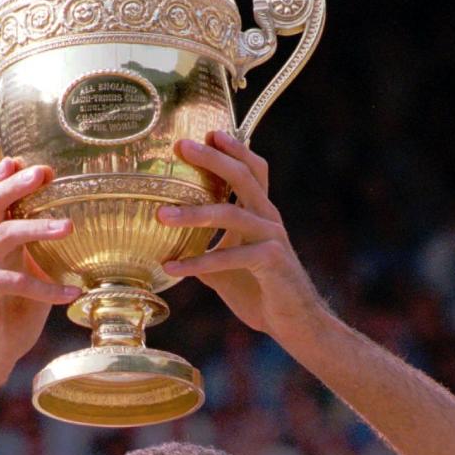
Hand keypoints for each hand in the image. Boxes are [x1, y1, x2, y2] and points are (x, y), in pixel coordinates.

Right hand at [0, 158, 79, 375]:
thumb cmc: (12, 315)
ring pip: (3, 234)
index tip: (32, 161)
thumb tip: (80, 234)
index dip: (7, 177)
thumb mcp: (31, 276)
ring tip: (69, 226)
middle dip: (16, 185)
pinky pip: (14, 282)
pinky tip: (71, 293)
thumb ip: (42, 254)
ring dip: (38, 227)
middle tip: (43, 173)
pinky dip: (46, 287)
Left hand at [159, 131, 325, 345]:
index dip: (232, 148)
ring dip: (192, 213)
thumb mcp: (226, 266)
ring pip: (231, 214)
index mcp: (261, 213)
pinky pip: (229, 257)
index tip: (205, 132)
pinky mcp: (271, 262)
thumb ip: (203, 250)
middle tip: (180, 147)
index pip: (251, 169)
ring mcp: (272, 238)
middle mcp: (268, 218)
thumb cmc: (260, 291)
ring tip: (160, 214)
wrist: (294, 323)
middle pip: (243, 176)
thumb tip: (166, 248)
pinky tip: (172, 267)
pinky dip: (198, 262)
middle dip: (212, 159)